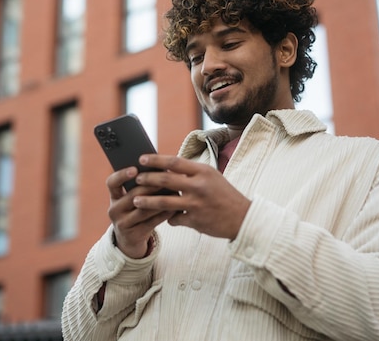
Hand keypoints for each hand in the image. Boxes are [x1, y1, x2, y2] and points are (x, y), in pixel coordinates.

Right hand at [106, 166, 174, 257]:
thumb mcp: (131, 199)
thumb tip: (160, 167)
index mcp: (114, 196)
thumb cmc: (135, 211)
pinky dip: (164, 214)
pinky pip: (151, 223)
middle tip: (166, 178)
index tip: (134, 169)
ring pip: (143, 210)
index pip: (112, 182)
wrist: (130, 239)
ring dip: (160, 200)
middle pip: (132, 195)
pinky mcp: (133, 235)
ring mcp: (122, 223)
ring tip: (174, 192)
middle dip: (150, 186)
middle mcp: (114, 209)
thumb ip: (140, 186)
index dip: (121, 175)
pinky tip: (174, 208)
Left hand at [132, 154, 250, 239]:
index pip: (174, 162)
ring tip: (136, 200)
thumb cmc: (224, 194)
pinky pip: (174, 219)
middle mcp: (199, 186)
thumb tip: (167, 167)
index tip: (142, 158)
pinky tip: (164, 219)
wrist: (243, 217)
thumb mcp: (211, 177)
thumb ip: (191, 172)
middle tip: (136, 179)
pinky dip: (168, 219)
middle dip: (147, 179)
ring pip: (165, 202)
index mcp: (203, 172)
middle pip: (165, 180)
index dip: (156, 160)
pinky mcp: (195, 221)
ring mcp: (196, 204)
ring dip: (148, 202)